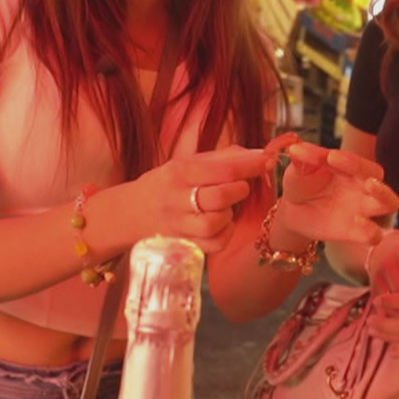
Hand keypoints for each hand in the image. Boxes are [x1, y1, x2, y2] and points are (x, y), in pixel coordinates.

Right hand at [130, 146, 270, 252]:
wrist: (131, 212)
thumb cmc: (168, 183)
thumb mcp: (188, 163)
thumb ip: (224, 159)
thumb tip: (261, 155)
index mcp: (179, 172)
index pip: (223, 169)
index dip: (251, 165)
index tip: (268, 160)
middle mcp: (176, 199)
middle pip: (220, 197)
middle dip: (240, 190)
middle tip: (240, 186)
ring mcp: (178, 225)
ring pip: (215, 223)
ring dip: (229, 214)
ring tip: (226, 206)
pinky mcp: (183, 244)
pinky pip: (213, 244)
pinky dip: (224, 234)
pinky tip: (221, 223)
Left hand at [273, 134, 398, 247]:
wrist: (293, 210)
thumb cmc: (301, 183)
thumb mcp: (298, 169)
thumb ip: (302, 160)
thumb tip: (296, 149)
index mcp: (350, 168)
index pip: (358, 162)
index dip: (349, 160)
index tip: (330, 158)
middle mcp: (361, 186)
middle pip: (379, 176)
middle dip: (369, 171)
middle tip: (363, 178)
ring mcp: (361, 210)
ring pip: (389, 203)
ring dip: (384, 195)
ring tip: (370, 187)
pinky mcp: (355, 232)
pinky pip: (374, 234)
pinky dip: (371, 230)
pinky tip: (357, 222)